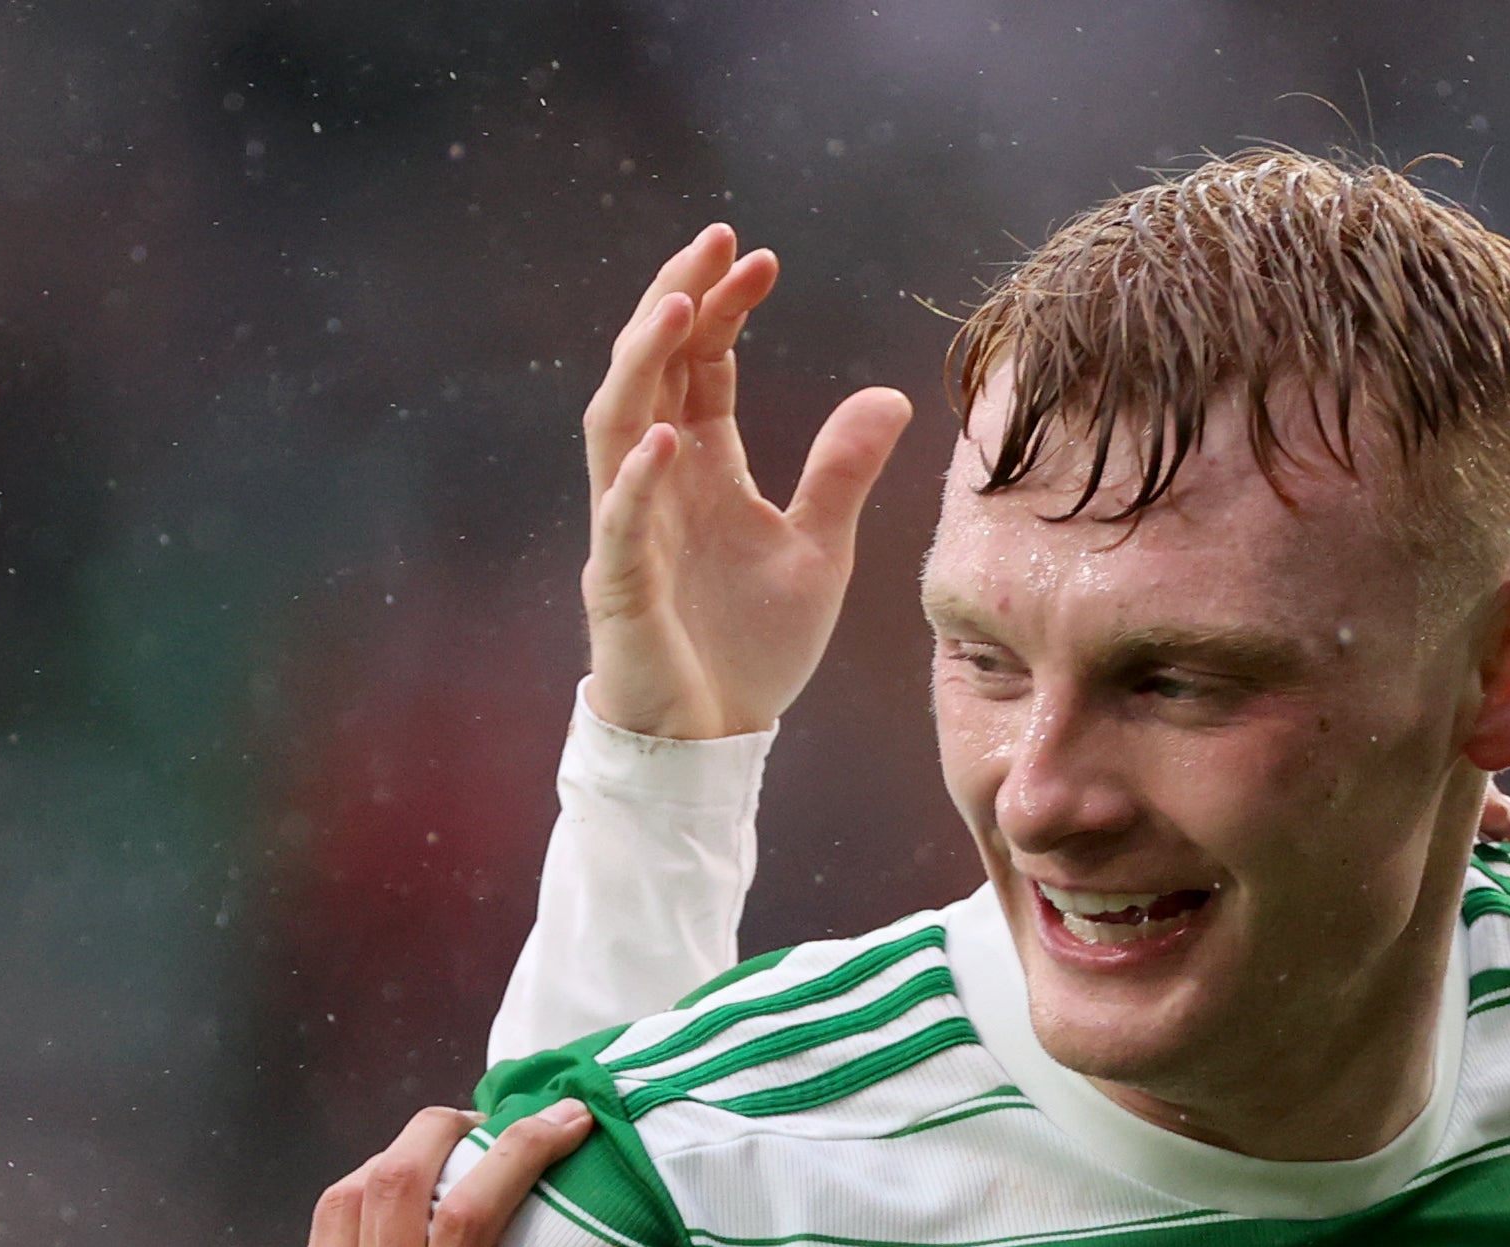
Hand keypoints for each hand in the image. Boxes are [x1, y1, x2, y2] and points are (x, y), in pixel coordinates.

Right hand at [581, 225, 912, 740]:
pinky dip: (640, 481)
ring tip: (682, 308)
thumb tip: (892, 395)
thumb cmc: (752, 647)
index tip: (761, 257)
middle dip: (678, 300)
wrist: (712, 740)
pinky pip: (621, 523)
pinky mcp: (620, 587)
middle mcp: (658, 482)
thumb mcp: (820, 551)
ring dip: (644, 365)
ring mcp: (630, 529)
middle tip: (714, 242)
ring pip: (617, 426)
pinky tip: (669, 439)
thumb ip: (844, 474)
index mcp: (702, 466)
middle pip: (651, 368)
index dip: (725, 306)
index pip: (702, 363)